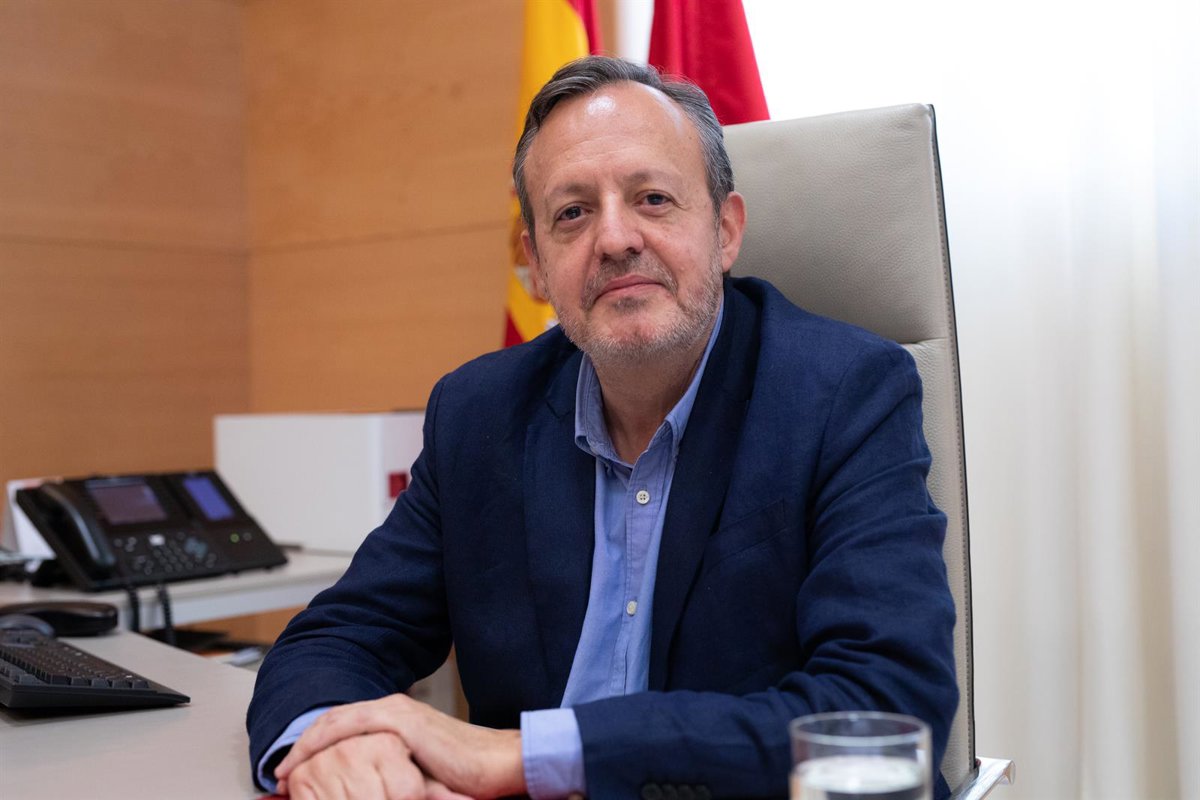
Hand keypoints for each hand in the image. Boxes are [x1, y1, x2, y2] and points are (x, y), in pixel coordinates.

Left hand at [275, 694, 525, 798]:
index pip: (344, 729)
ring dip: (305, 748)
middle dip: (301, 749)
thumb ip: (391, 773)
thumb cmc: (468, 775)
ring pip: (334, 723)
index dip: (314, 750)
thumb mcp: (418, 774)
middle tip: (278, 776)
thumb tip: (367, 792)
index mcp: (397, 717)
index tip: (293, 776)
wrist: (501, 764)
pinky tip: (306, 764)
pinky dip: (321, 745)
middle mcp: (393, 708)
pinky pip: (347, 729)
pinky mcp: (400, 722)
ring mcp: (396, 712)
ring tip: (284, 773)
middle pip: (332, 723)